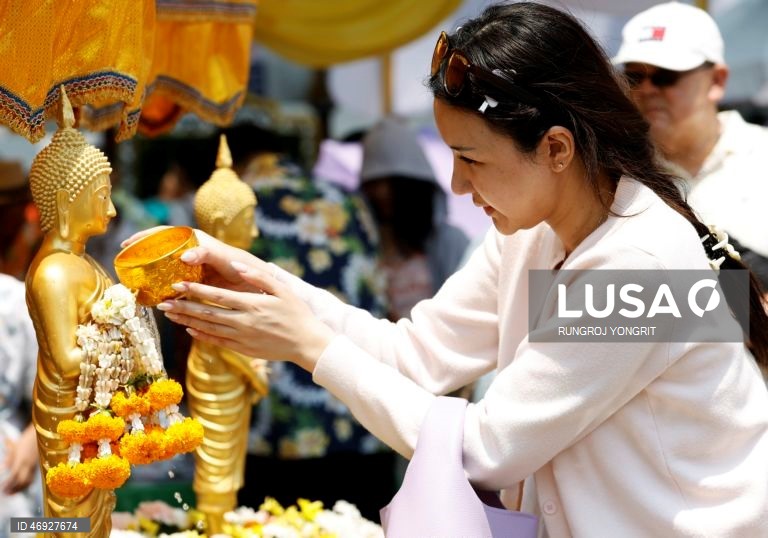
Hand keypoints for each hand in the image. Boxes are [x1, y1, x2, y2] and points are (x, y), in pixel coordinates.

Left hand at [2, 424, 37, 494]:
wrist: (42, 433)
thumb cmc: (27, 438)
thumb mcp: (15, 446)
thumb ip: (9, 458)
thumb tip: (2, 469)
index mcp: (22, 459)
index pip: (14, 475)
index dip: (8, 483)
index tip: (2, 488)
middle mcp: (29, 464)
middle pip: (22, 481)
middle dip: (14, 489)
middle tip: (6, 493)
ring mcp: (34, 465)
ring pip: (28, 481)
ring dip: (20, 488)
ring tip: (12, 492)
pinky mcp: (37, 466)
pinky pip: (32, 478)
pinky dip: (26, 484)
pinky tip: (21, 486)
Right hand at [121, 227, 271, 291]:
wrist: (256, 286)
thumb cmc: (242, 266)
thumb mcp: (224, 257)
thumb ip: (205, 253)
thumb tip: (183, 256)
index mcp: (195, 241)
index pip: (164, 234)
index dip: (145, 237)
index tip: (128, 244)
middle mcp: (190, 254)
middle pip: (160, 253)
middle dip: (142, 258)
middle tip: (125, 266)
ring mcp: (190, 270)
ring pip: (164, 272)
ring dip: (151, 278)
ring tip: (136, 285)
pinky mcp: (194, 286)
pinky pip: (174, 288)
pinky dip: (164, 294)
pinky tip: (157, 301)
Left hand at [158, 261, 334, 371]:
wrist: (306, 343)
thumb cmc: (296, 313)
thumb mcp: (282, 290)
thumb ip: (258, 277)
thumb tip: (236, 265)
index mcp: (252, 305)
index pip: (217, 296)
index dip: (195, 290)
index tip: (177, 284)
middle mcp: (243, 322)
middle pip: (206, 313)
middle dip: (183, 307)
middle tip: (162, 302)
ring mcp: (242, 337)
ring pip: (208, 328)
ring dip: (187, 321)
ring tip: (170, 314)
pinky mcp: (243, 348)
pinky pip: (217, 341)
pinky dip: (201, 335)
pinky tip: (189, 328)